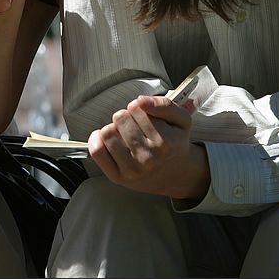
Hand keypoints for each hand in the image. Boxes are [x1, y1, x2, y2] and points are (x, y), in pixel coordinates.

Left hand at [88, 95, 209, 199]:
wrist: (174, 174)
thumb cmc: (174, 142)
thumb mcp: (182, 120)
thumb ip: (164, 105)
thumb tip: (139, 101)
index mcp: (166, 142)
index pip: (136, 107)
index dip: (138, 107)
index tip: (145, 116)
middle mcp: (149, 158)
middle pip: (120, 118)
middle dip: (125, 117)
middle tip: (135, 126)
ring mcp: (132, 169)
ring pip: (107, 132)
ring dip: (114, 129)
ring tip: (125, 135)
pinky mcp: (117, 177)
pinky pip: (97, 151)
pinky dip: (96, 140)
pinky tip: (106, 139)